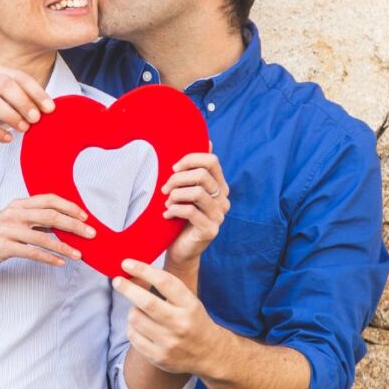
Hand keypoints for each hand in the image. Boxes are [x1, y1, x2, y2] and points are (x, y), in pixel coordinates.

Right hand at [0, 64, 54, 142]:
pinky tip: (6, 139)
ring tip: (23, 129)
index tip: (50, 109)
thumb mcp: (2, 98)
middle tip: (36, 119)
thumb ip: (21, 101)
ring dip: (10, 116)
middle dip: (23, 103)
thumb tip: (47, 111)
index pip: (19, 77)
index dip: (36, 92)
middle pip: (5, 85)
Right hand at [0, 194, 94, 275]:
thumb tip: (63, 222)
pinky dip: (49, 258)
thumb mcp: (14, 222)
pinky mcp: (4, 247)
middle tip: (91, 234)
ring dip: (64, 246)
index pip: (48, 199)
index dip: (69, 206)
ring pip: (43, 237)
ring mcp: (7, 230)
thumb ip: (35, 220)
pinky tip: (60, 263)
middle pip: (50, 215)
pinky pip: (32, 252)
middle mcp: (13, 214)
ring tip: (79, 255)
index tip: (85, 216)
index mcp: (18, 204)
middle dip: (74, 225)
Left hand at [113, 259, 226, 374]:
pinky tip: (140, 327)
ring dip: (132, 310)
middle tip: (117, 281)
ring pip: (136, 319)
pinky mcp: (159, 357)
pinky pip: (133, 337)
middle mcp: (181, 324)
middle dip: (127, 288)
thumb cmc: (193, 320)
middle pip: (147, 302)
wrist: (210, 354)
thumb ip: (166, 288)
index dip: (143, 270)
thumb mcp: (188, 301)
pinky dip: (132, 328)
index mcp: (190, 305)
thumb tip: (134, 273)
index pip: (165, 282)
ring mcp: (170, 343)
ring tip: (139, 310)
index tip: (127, 263)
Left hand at [161, 145, 229, 266]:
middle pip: (201, 175)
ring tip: (166, 202)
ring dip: (175, 195)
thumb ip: (195, 169)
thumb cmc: (181, 217)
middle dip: (177, 179)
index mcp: (220, 186)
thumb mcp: (187, 190)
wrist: (180, 249)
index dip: (190, 160)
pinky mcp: (210, 230)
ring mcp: (219, 216)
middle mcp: (224, 200)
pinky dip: (174, 210)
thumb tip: (208, 140)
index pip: (212, 161)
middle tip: (164, 189)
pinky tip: (166, 214)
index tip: (173, 168)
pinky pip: (190, 211)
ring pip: (196, 193)